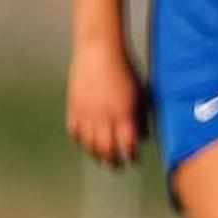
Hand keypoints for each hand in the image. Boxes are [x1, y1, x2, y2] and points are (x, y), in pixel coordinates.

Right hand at [66, 42, 146, 168]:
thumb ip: (141, 116)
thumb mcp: (140, 92)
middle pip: (106, 150)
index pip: (127, 145)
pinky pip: (75, 132)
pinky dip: (81, 141)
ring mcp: (87, 113)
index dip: (130, 156)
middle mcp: (105, 116)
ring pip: (89, 144)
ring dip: (96, 155)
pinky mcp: (74, 107)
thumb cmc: (125, 69)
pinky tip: (86, 144)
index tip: (133, 160)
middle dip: (113, 161)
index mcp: (124, 113)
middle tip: (117, 166)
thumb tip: (143, 137)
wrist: (100, 51)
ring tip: (102, 159)